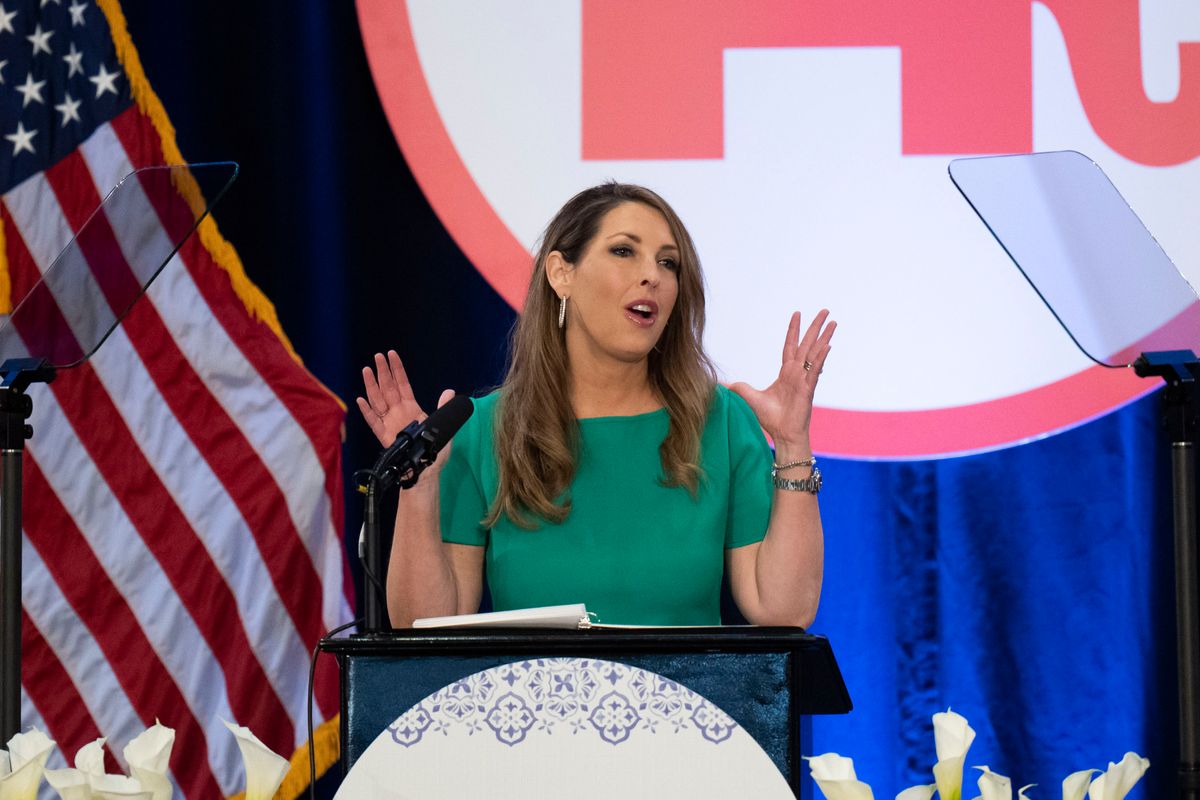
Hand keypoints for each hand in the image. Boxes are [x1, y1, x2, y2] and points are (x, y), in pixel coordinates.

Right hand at [356, 350, 453, 447]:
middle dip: (383, 372)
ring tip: (367, 370)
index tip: (392, 354)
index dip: (397, 369)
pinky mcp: (383, 436)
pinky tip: (361, 400)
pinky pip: (373, 422)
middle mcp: (398, 412)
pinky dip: (367, 411)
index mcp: (411, 407)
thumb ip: (443, 408)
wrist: (425, 469)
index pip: (402, 383)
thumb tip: (450, 392)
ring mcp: (389, 422)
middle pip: (388, 388)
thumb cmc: (433, 450)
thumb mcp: (442, 425)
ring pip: (377, 400)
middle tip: (378, 356)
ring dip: (372, 386)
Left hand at [730, 310, 835, 450]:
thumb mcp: (748, 397)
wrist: (781, 434)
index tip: (797, 314)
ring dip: (824, 336)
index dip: (793, 330)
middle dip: (815, 327)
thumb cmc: (770, 418)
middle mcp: (797, 373)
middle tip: (824, 310)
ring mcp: (805, 379)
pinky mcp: (808, 389)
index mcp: (786, 372)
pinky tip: (827, 344)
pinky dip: (821, 357)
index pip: (790, 346)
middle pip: (807, 344)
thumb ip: (738, 387)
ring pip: (815, 353)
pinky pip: (815, 370)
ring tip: (833, 322)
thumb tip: (719, 382)